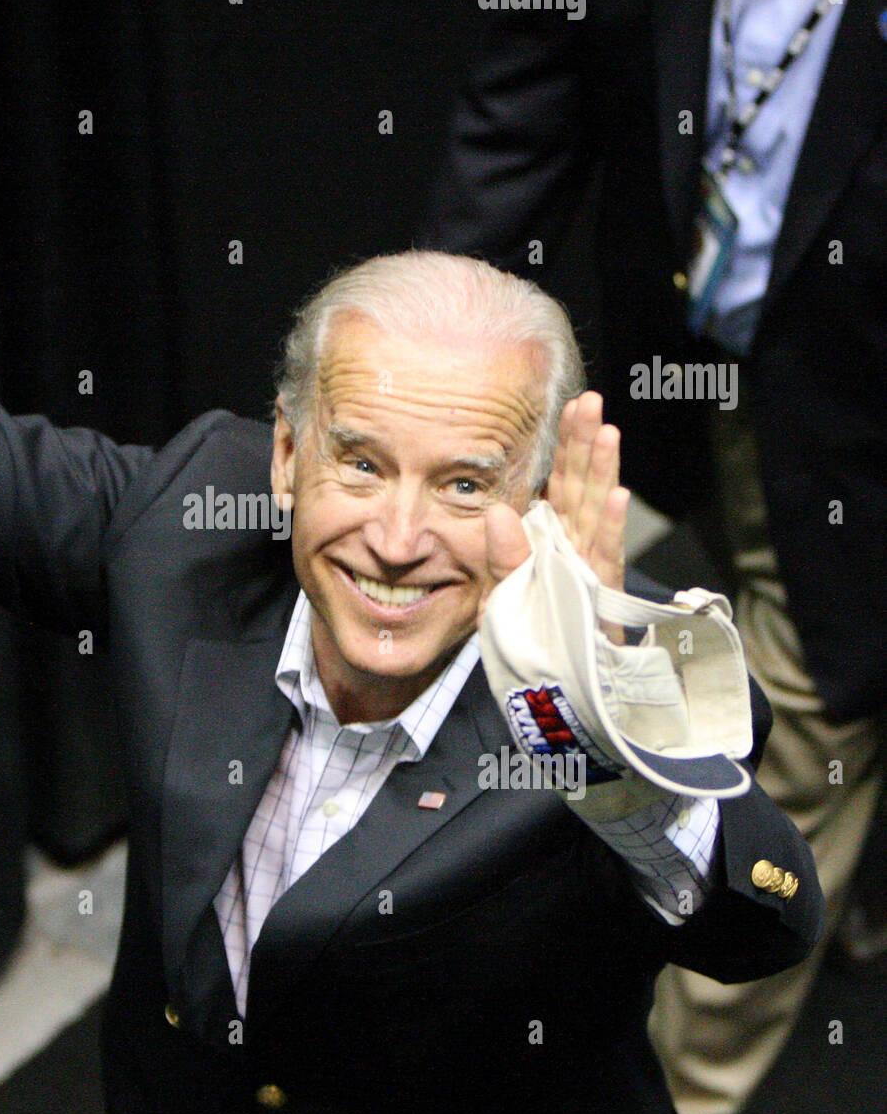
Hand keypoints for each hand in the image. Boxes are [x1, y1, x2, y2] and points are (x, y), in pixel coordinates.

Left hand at [478, 391, 629, 640]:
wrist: (559, 712)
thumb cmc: (533, 657)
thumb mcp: (501, 607)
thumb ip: (501, 561)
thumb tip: (498, 511)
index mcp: (549, 551)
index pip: (557, 490)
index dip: (565, 451)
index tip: (569, 409)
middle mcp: (574, 557)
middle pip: (580, 492)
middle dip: (585, 447)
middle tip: (589, 401)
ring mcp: (590, 580)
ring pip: (595, 518)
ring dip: (601, 474)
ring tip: (606, 432)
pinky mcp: (600, 607)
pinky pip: (601, 564)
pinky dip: (607, 530)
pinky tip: (615, 497)